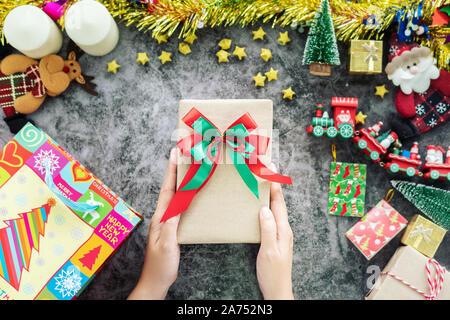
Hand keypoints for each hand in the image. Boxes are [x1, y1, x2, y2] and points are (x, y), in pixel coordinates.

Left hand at [128, 148, 179, 299]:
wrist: (156, 281)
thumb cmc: (161, 266)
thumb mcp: (167, 245)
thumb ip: (170, 225)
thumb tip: (176, 204)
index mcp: (161, 218)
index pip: (167, 190)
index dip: (171, 172)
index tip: (175, 154)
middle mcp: (162, 217)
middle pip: (169, 188)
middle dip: (174, 170)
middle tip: (181, 153)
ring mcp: (166, 222)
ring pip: (173, 195)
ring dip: (178, 180)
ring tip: (185, 167)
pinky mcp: (171, 227)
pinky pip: (178, 205)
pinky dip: (183, 194)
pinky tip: (188, 193)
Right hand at [256, 171, 293, 299]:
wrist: (278, 289)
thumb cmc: (273, 272)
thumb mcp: (268, 251)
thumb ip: (267, 229)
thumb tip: (264, 209)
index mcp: (283, 230)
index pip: (278, 203)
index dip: (275, 186)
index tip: (271, 171)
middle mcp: (283, 229)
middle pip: (278, 203)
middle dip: (273, 186)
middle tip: (268, 171)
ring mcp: (280, 234)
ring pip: (275, 209)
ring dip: (271, 195)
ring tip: (265, 183)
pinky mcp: (275, 238)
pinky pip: (272, 217)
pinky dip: (267, 207)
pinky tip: (261, 206)